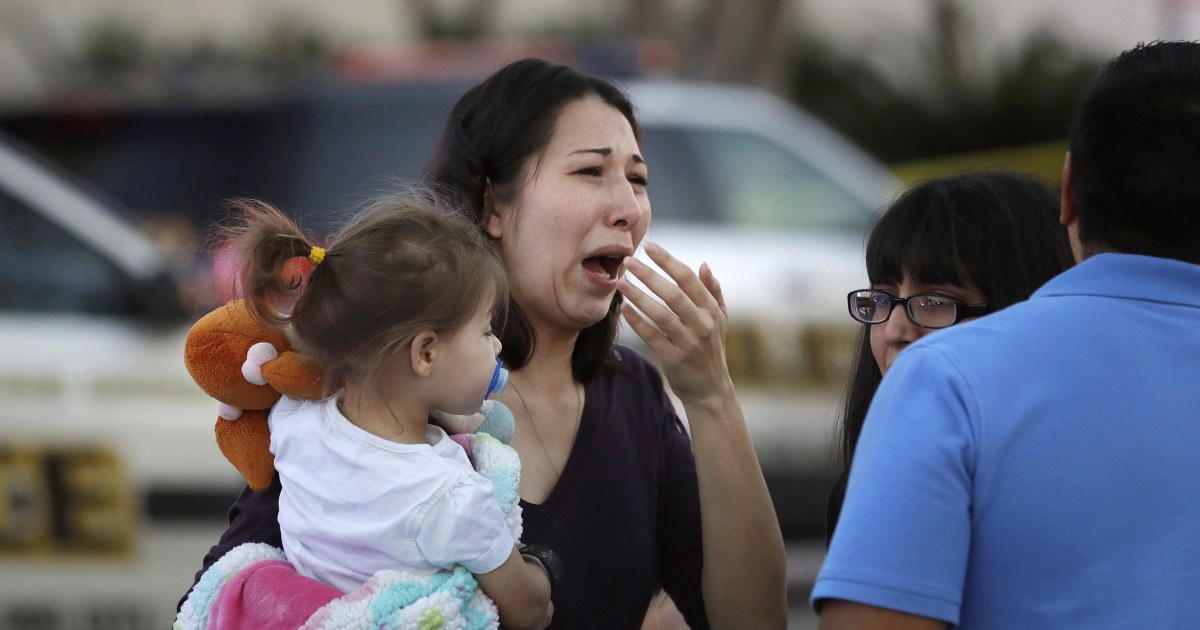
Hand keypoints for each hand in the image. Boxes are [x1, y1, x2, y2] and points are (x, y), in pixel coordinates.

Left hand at [618, 242, 731, 402]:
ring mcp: (688, 342)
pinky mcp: (674, 358)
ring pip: (661, 314)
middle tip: (628, 260)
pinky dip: (638, 322)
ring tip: (621, 283)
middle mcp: (702, 324)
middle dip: (650, 275)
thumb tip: (704, 264)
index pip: (689, 279)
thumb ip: (713, 291)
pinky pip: (652, 337)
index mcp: (712, 310)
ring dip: (639, 297)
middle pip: (674, 294)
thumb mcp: (720, 320)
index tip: (649, 246)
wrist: (710, 389)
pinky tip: (624, 309)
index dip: (668, 261)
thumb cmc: (711, 348)